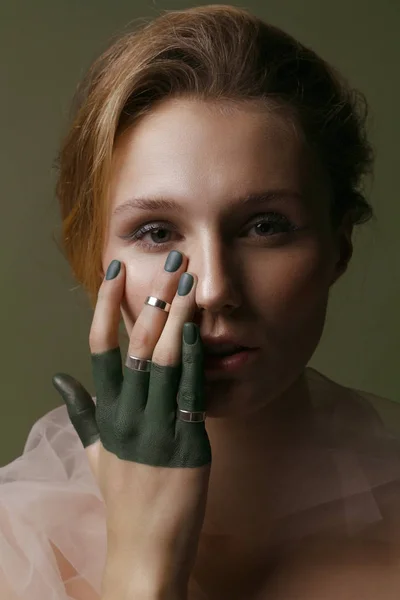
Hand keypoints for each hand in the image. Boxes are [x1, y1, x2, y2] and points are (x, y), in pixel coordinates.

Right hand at [52, 252, 211, 598]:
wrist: (144, 549)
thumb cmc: (122, 497)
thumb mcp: (96, 451)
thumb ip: (81, 411)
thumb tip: (61, 379)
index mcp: (106, 413)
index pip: (101, 349)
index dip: (106, 308)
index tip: (114, 273)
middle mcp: (127, 415)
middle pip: (138, 345)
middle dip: (154, 299)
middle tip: (171, 261)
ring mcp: (156, 428)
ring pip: (166, 362)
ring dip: (178, 319)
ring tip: (190, 282)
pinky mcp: (187, 444)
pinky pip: (191, 394)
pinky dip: (196, 359)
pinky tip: (202, 330)